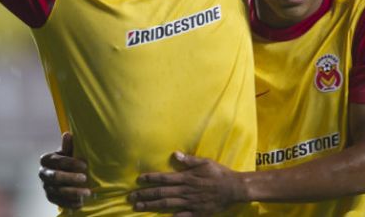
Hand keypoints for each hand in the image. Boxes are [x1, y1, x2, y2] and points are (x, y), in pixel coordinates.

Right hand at [38, 132, 90, 208]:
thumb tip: (67, 135)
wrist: (64, 174)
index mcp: (46, 160)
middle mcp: (43, 173)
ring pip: (58, 191)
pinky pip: (59, 202)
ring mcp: (46, 186)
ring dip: (73, 192)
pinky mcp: (50, 197)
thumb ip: (68, 146)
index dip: (71, 163)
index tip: (84, 165)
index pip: (57, 161)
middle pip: (55, 177)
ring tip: (87, 192)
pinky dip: (70, 203)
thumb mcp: (69, 152)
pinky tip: (81, 202)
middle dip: (71, 178)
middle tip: (85, 178)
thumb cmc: (68, 160)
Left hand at [128, 152, 245, 215]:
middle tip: (130, 197)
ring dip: (151, 205)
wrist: (234, 188)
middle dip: (144, 194)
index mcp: (186, 178)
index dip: (150, 179)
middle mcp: (185, 190)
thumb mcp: (204, 162)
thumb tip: (174, 153)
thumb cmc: (218, 173)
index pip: (163, 178)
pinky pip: (182, 216)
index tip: (138, 180)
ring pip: (166, 204)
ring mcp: (190, 203)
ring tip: (138, 207)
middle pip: (161, 193)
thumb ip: (188, 159)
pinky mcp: (197, 212)